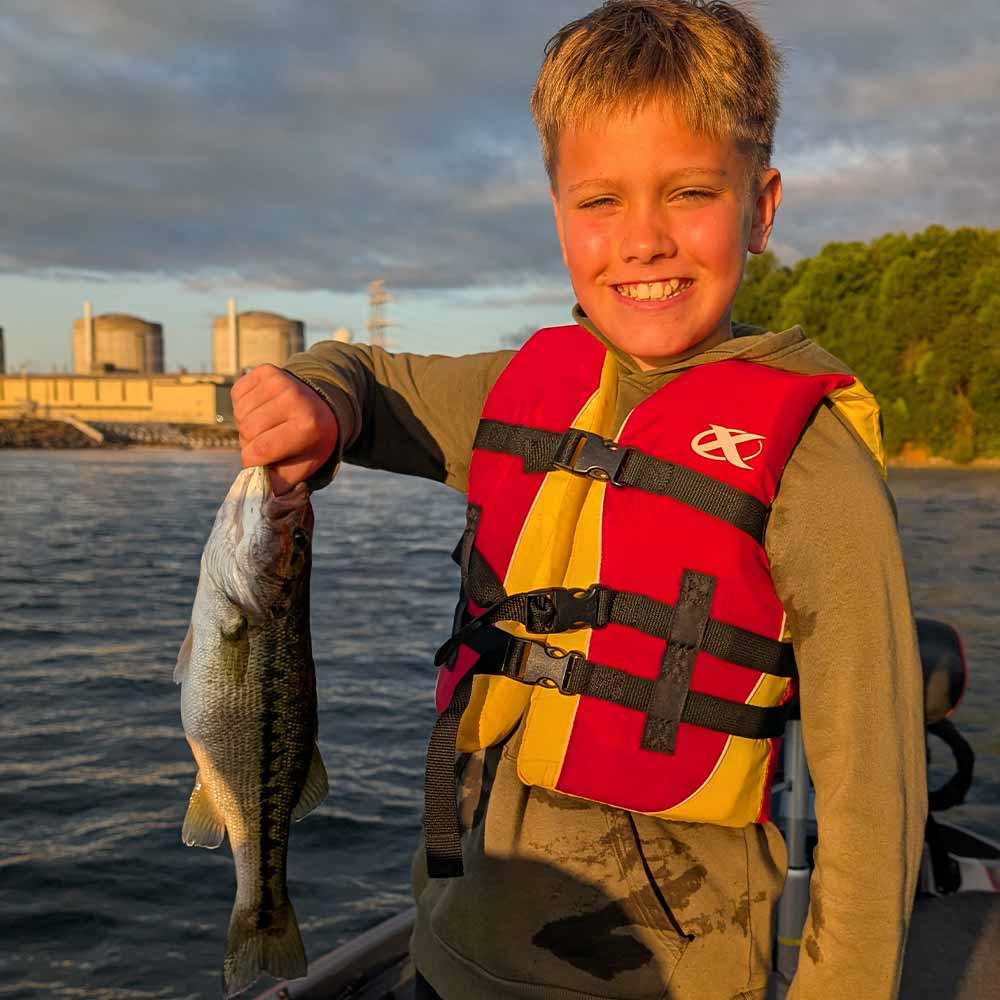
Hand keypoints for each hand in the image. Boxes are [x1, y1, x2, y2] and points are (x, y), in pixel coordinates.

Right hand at [232, 365, 338, 494]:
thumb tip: (257, 494)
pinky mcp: (266, 370)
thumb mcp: (306, 464)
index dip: (253, 461)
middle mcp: (294, 399)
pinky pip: (237, 394)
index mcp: (307, 425)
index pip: (259, 451)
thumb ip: (281, 481)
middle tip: (269, 441)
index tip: (262, 462)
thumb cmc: (311, 440)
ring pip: (240, 414)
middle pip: (247, 432)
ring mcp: (280, 381)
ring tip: (268, 425)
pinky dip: (244, 405)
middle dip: (251, 443)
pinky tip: (263, 408)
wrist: (322, 403)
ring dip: (247, 424)